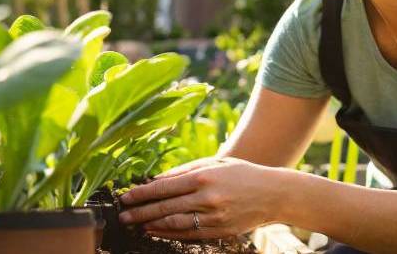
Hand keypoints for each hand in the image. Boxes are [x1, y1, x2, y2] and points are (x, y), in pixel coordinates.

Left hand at [118, 157, 285, 239]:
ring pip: (175, 223)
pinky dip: (169, 233)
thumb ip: (185, 170)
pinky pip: (188, 234)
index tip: (126, 197)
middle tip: (123, 216)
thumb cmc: (242, 174)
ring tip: (137, 224)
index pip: (164, 187)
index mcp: (204, 177)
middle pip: (165, 207)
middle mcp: (207, 197)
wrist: (273, 194)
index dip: (142, 193)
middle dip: (140, 211)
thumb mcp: (215, 163)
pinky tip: (156, 231)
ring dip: (152, 224)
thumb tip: (157, 180)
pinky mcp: (219, 230)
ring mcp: (213, 217)